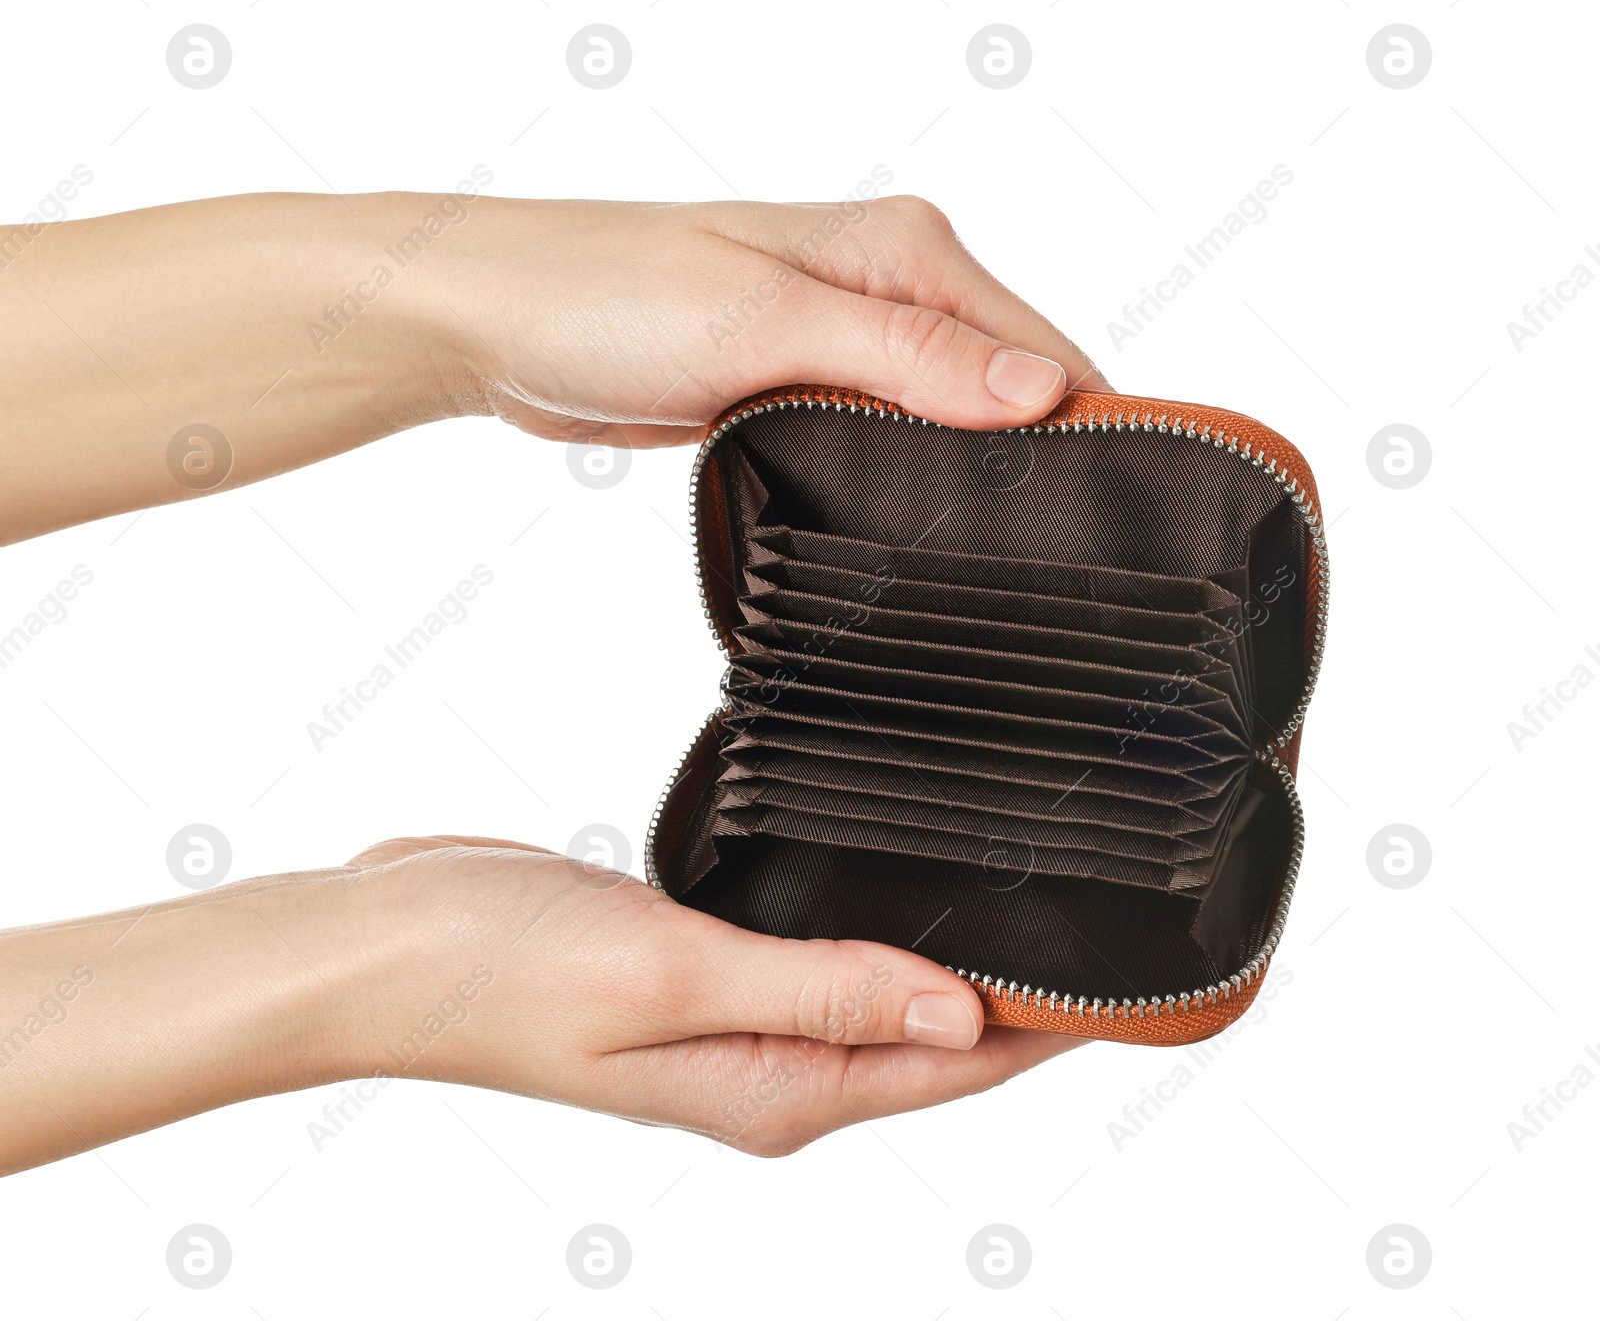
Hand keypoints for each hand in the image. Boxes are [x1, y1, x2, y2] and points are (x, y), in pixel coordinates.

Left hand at [0, 193, 1107, 540]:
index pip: (1045, 349)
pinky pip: (891, 437)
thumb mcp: (767, 320)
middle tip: (1051, 561)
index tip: (1116, 514)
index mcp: (905, 251)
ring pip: (952, 420)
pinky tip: (914, 527)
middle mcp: (889, 288)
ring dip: (971, 477)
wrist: (501, 322)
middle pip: (1011, 388)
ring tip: (991, 557)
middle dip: (1034, 462)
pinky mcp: (806, 384)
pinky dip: (911, 478)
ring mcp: (847, 339)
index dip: (1086, 430)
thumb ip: (908, 357)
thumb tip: (1041, 391)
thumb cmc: (609, 294)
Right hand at [336, 836, 1086, 1155]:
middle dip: (1021, 999)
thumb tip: (961, 1017)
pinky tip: (899, 898)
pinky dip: (875, 935)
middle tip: (1110, 930)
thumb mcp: (679, 981)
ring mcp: (736, 1023)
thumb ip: (824, 996)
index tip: (1137, 985)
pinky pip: (822, 962)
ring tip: (1034, 911)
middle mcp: (769, 1068)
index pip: (954, 1069)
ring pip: (883, 998)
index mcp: (777, 1091)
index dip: (1050, 1029)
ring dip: (949, 961)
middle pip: (933, 1042)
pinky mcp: (704, 974)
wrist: (386, 948)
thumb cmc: (504, 972)